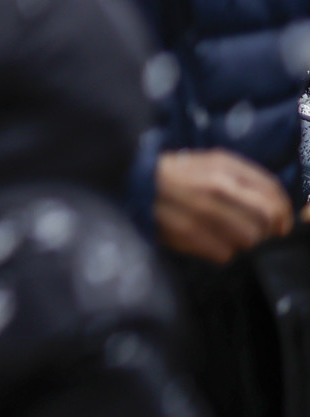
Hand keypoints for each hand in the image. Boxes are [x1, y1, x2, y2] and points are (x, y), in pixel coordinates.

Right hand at [154, 149, 293, 263]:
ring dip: (241, 241)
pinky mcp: (188, 235)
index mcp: (224, 167)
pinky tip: (207, 240)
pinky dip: (221, 251)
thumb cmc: (179, 172)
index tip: (280, 224)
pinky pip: (224, 255)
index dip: (283, 214)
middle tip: (249, 229)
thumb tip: (277, 212)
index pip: (272, 195)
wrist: (133, 181)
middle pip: (264, 221)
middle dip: (263, 229)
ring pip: (248, 240)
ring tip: (224, 234)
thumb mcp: (212, 161)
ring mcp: (201, 213)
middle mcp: (216, 188)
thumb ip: (247, 178)